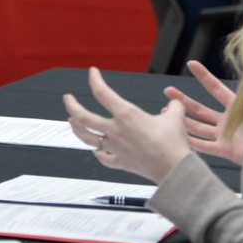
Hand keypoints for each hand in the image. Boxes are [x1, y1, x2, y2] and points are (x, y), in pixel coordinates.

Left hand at [63, 67, 191, 183]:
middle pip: (83, 116)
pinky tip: (97, 150)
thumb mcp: (175, 117)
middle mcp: (115, 130)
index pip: (102, 92)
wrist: (174, 169)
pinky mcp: (119, 162)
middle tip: (67, 98)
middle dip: (72, 105)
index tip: (92, 72)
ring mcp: (114, 147)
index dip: (94, 79)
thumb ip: (173, 106)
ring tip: (71, 121)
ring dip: (76, 128)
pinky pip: (103, 157)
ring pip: (87, 137)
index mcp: (126, 115)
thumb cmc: (173, 143)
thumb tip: (174, 102)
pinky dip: (98, 153)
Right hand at [164, 60, 242, 165]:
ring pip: (198, 126)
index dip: (203, 76)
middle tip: (168, 91)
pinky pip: (204, 145)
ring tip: (166, 113)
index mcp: (237, 106)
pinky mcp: (225, 150)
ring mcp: (225, 135)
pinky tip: (178, 136)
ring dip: (182, 120)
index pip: (216, 88)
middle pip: (201, 108)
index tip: (191, 63)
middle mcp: (228, 120)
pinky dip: (191, 141)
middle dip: (183, 99)